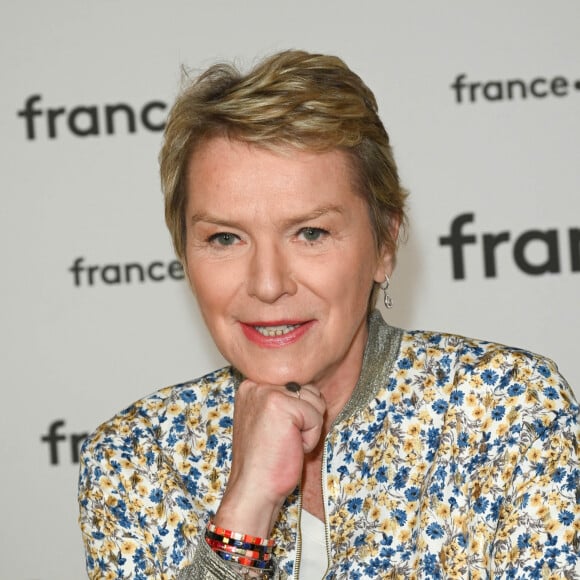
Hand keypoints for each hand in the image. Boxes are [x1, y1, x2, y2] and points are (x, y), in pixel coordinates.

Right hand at [213, 380, 325, 536]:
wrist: (253, 490)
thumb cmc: (265, 462)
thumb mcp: (268, 419)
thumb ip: (283, 399)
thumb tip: (311, 389)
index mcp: (252, 386)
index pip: (295, 384)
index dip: (299, 412)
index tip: (279, 433)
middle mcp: (256, 385)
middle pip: (307, 390)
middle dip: (306, 418)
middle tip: (284, 439)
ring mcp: (267, 393)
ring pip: (315, 401)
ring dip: (309, 428)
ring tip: (286, 442)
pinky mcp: (281, 405)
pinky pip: (316, 417)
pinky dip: (311, 438)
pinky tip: (290, 448)